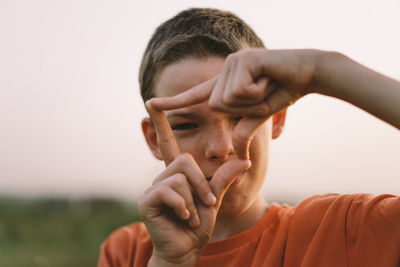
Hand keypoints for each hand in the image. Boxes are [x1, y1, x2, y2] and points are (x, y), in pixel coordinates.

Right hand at [138, 102, 250, 265]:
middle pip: (185, 160)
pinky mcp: (146, 201)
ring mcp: (152, 188)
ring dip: (193, 200)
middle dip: (201, 184)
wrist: (186, 250)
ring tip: (192, 216)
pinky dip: (183, 207)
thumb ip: (224, 179)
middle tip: (206, 203)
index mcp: (177, 174)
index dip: (161, 123)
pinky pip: (170, 191)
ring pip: (179, 178)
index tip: (153, 102)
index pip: (168, 142)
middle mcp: (162, 176)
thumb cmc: (198, 225)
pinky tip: (183, 218)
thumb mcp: (215, 199)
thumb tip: (244, 161)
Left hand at [151, 49, 318, 158]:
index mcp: (225, 84)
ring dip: (253, 101)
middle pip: (216, 106)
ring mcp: (231, 63)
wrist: (308, 72)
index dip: (173, 101)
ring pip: (226, 100)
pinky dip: (258, 93)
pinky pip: (239, 92)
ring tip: (268, 85)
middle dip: (244, 110)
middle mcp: (224, 71)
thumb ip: (243, 131)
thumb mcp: (259, 117)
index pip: (195, 96)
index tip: (150, 103)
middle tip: (264, 93)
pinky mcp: (241, 59)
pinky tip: (270, 78)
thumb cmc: (283, 93)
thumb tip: (236, 154)